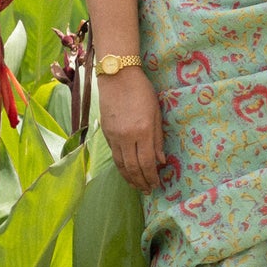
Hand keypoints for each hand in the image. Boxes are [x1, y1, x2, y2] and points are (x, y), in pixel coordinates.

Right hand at [100, 68, 167, 192]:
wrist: (117, 75)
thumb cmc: (141, 90)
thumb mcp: (156, 112)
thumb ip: (158, 138)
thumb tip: (160, 161)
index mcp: (142, 131)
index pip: (146, 163)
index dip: (151, 177)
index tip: (156, 185)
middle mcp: (126, 137)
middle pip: (132, 168)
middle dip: (141, 182)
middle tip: (147, 190)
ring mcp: (113, 135)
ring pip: (120, 164)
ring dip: (129, 178)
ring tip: (136, 185)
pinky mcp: (106, 132)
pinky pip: (114, 154)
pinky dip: (120, 166)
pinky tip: (126, 170)